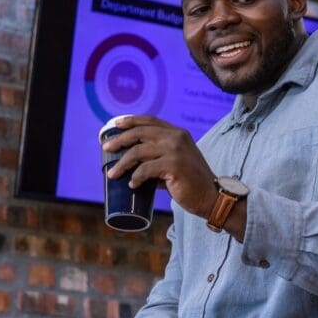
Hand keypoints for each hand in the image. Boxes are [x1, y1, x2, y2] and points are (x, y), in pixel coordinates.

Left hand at [102, 115, 217, 217]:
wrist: (211, 197)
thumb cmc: (191, 183)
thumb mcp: (175, 163)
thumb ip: (158, 159)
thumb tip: (132, 166)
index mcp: (178, 134)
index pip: (150, 121)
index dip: (131, 121)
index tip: (115, 124)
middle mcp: (176, 138)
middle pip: (140, 132)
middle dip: (120, 139)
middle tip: (106, 148)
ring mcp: (175, 151)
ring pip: (138, 152)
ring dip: (122, 164)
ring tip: (112, 174)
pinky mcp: (173, 166)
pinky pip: (145, 170)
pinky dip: (135, 178)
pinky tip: (132, 185)